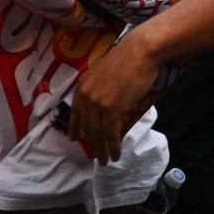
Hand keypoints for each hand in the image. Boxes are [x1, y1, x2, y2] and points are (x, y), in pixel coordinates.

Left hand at [68, 34, 158, 162]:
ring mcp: (98, 103)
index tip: (73, 138)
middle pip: (87, 126)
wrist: (139, 52)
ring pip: (97, 133)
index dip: (75, 127)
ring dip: (101, 150)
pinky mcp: (112, 109)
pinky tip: (115, 155)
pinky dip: (113, 146)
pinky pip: (110, 133)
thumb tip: (107, 104)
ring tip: (105, 161)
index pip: (76, 111)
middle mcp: (86, 95)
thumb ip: (101, 88)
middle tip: (95, 156)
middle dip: (91, 143)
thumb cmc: (129, 59)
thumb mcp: (106, 73)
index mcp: (83, 85)